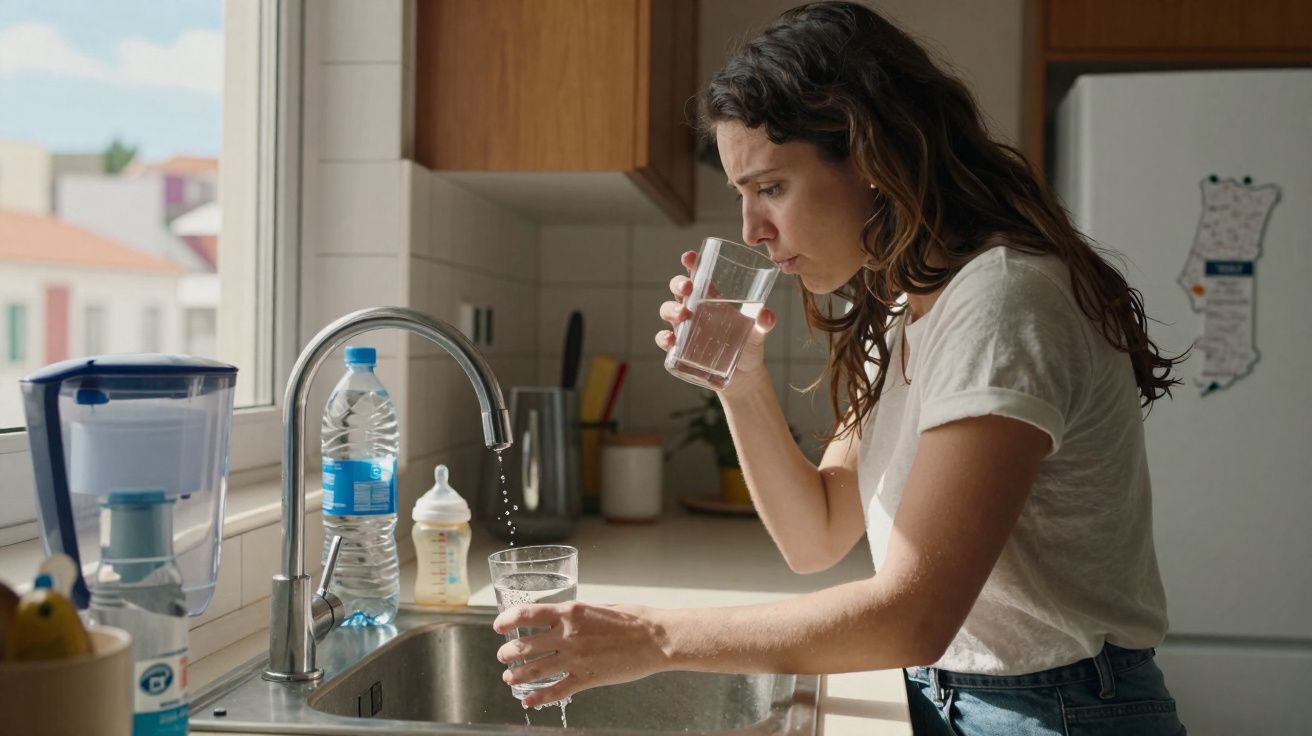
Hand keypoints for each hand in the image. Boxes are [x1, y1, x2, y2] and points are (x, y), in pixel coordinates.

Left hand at [493, 601, 668, 706]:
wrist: (657, 639)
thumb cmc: (635, 619)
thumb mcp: (600, 607)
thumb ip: (578, 614)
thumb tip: (565, 616)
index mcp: (571, 611)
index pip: (527, 614)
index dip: (506, 620)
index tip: (498, 625)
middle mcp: (568, 634)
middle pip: (525, 645)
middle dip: (509, 652)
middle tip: (504, 656)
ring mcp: (576, 658)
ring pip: (535, 669)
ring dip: (517, 675)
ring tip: (510, 678)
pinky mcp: (587, 678)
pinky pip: (556, 690)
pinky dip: (539, 697)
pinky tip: (529, 700)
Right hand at [655, 251, 777, 383]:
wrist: (743, 376)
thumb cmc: (748, 346)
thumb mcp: (758, 334)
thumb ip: (764, 323)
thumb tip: (766, 315)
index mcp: (712, 299)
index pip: (699, 275)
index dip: (691, 264)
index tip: (689, 257)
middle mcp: (695, 310)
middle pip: (679, 290)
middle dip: (678, 284)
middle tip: (687, 288)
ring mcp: (685, 329)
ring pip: (668, 311)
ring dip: (671, 309)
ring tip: (682, 315)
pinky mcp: (680, 349)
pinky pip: (664, 340)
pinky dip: (663, 338)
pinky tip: (670, 340)